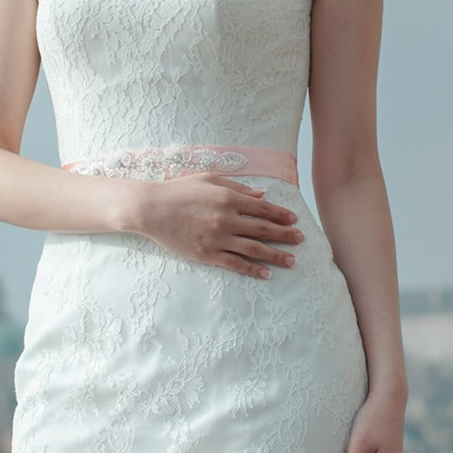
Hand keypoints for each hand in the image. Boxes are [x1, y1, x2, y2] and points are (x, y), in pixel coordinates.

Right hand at [134, 173, 304, 277]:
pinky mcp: (207, 254)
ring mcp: (217, 238)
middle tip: (301, 240)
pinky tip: (266, 274)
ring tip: (292, 261)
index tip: (294, 220)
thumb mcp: (209, 179)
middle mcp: (226, 219)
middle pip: (263, 229)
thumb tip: (262, 195)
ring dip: (276, 256)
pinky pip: (235, 264)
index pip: (263, 208)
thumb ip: (238, 187)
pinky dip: (252, 269)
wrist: (151, 209)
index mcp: (228, 197)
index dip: (281, 214)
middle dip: (285, 235)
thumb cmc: (179, 190)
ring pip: (254, 249)